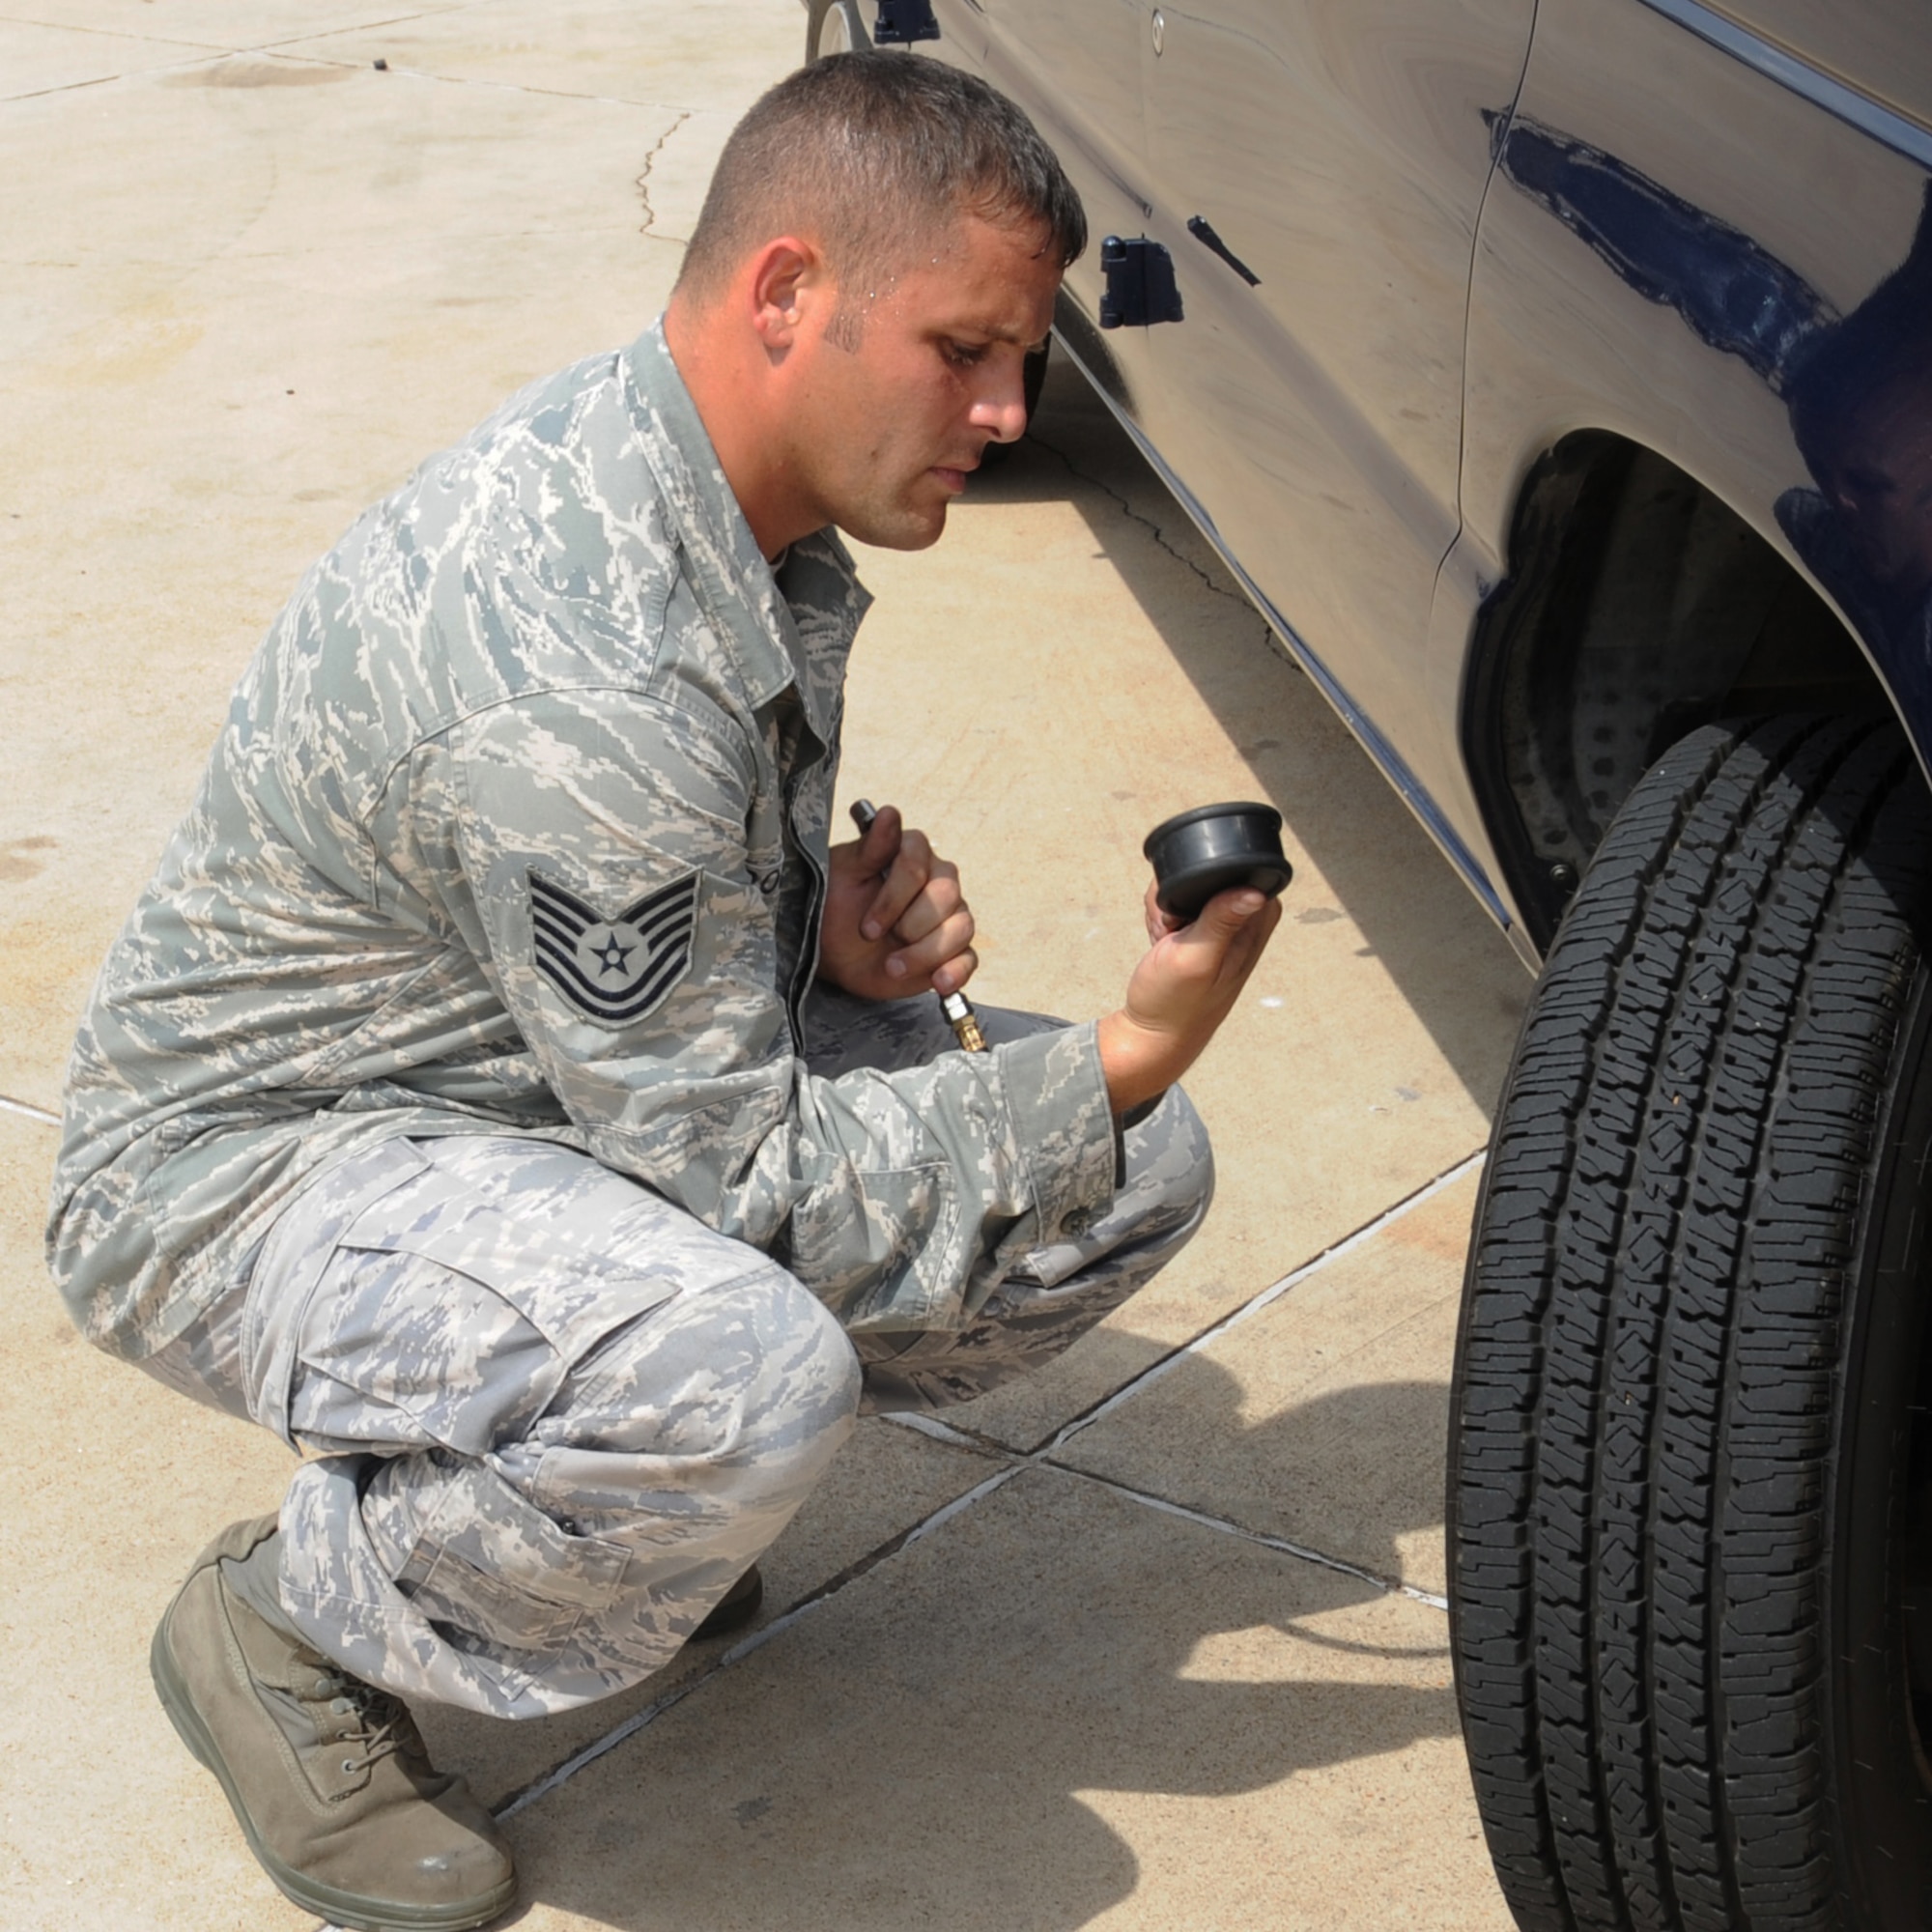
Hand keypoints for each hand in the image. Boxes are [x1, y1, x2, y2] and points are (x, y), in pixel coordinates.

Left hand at [819, 802, 978, 1001]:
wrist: (829, 951)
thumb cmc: (835, 905)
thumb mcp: (843, 875)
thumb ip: (871, 847)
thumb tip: (890, 814)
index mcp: (912, 855)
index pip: (918, 864)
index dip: (894, 897)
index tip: (867, 926)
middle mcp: (938, 882)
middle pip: (946, 895)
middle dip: (909, 923)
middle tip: (875, 938)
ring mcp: (948, 918)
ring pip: (961, 928)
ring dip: (925, 952)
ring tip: (893, 967)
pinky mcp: (951, 953)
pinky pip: (969, 959)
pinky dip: (955, 972)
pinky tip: (938, 982)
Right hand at [1097, 881, 1280, 1113]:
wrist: (1151, 1031)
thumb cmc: (1176, 1004)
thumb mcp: (1198, 959)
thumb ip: (1223, 921)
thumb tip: (1256, 892)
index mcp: (1255, 923)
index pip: (1241, 869)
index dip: (1206, 879)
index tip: (1190, 912)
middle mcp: (1244, 919)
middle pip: (1208, 871)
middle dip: (1178, 893)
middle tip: (1174, 930)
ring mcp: (1221, 923)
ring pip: (1185, 884)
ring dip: (1164, 907)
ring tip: (1168, 940)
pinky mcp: (1199, 927)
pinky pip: (1174, 899)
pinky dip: (1160, 916)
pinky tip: (1164, 941)